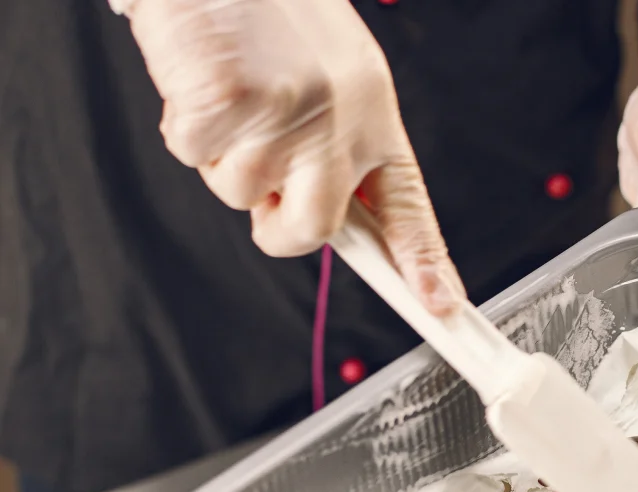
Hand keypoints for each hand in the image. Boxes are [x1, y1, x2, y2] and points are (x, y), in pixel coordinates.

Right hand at [115, 0, 464, 314]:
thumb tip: (328, 218)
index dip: (423, 262)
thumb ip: (338, 150)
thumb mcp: (339, 80)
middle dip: (278, 225)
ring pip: (239, 194)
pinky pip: (192, 154)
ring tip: (236, 91)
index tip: (441, 305)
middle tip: (265, 180)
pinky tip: (204, 78)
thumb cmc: (278, 15)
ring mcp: (282, 117)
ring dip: (223, 154)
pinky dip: (186, 122)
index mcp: (373, 116)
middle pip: (313, 232)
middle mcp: (337, 123)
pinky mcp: (225, 105)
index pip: (406, 206)